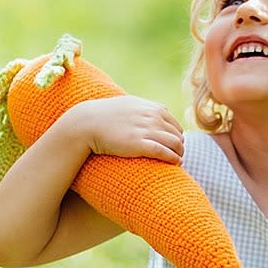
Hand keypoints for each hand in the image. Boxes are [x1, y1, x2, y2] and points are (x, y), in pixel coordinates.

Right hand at [63, 96, 184, 164]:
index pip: (174, 123)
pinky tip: (176, 163)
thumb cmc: (106, 115)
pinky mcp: (139, 144)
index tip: (174, 144)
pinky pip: (164, 152)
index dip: (176, 134)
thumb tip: (154, 112)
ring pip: (174, 143)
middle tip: (178, 154)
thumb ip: (144, 108)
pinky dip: (173, 158)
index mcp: (151, 108)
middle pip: (177, 133)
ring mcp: (146, 130)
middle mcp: (152, 117)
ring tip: (179, 160)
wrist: (88, 123)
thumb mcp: (129, 104)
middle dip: (179, 144)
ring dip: (179, 152)